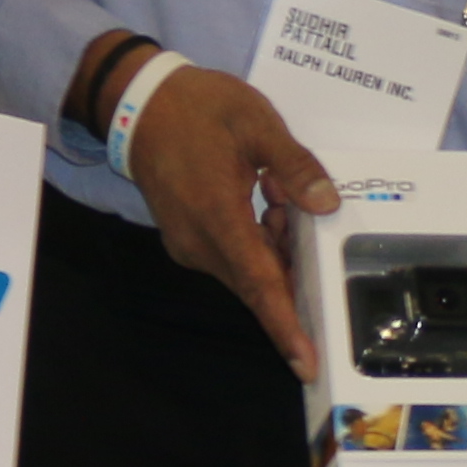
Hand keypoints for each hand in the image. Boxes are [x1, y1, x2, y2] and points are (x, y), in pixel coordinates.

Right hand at [124, 68, 331, 376]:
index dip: (285, 325)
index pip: (259, 285)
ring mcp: (189, 245)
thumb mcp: (256, 124)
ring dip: (275, 247)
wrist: (140, 103)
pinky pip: (232, 256)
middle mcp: (200, 244)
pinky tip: (263, 199)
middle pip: (258, 281)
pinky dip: (257, 240)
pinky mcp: (186, 240)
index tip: (306, 363)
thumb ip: (294, 167)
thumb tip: (326, 205)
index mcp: (218, 217)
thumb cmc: (200, 108)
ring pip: (246, 269)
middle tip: (301, 214)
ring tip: (275, 190)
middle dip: (293, 264)